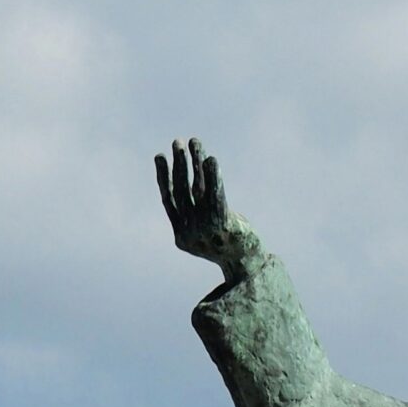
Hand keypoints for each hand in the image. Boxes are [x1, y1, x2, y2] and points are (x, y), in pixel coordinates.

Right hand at [155, 137, 262, 277]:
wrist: (247, 265)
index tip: (160, 156)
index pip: (169, 200)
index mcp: (181, 235)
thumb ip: (199, 209)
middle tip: (176, 142)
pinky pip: (216, 195)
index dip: (163, 177)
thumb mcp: (208, 227)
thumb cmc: (228, 243)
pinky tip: (211, 159)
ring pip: (198, 189)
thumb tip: (196, 180)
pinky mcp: (223, 224)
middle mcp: (190, 231)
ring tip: (193, 141)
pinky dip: (213, 176)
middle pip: (182, 190)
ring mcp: (205, 229)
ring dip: (195, 162)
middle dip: (179, 164)